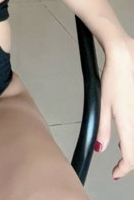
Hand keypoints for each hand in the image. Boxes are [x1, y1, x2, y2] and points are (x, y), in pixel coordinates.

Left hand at [95, 36, 133, 180]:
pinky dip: (132, 134)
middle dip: (128, 161)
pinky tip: (125, 130)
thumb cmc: (113, 79)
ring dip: (131, 147)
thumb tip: (100, 148)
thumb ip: (102, 128)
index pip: (130, 157)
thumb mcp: (103, 104)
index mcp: (128, 124)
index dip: (123, 169)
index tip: (114, 173)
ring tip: (120, 149)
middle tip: (118, 165)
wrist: (124, 59)